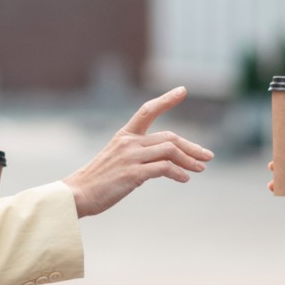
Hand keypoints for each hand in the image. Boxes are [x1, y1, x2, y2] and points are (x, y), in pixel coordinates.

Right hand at [63, 87, 212, 217]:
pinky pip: (164, 168)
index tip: (183, 90)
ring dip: (189, 160)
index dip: (166, 99)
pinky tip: (185, 179)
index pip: (148, 110)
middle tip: (208, 156)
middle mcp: (129, 142)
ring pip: (170, 151)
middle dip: (192, 146)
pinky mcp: (133, 173)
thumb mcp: (117, 160)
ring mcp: (131, 157)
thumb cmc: (98, 181)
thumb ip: (138, 156)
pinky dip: (178, 173)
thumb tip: (163, 162)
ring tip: (200, 169)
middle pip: (169, 137)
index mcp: (124, 135)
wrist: (77, 194)